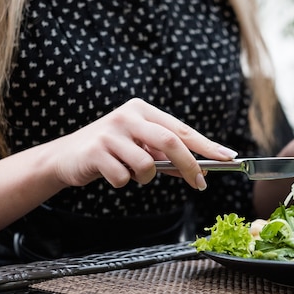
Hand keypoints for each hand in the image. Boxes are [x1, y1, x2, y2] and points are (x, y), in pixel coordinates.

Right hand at [47, 98, 236, 189]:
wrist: (65, 156)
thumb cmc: (110, 151)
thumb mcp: (138, 144)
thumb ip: (164, 152)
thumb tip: (200, 167)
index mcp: (142, 110)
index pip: (182, 129)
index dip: (206, 145)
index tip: (227, 157)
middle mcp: (128, 116)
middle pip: (171, 142)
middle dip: (189, 165)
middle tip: (200, 184)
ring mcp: (111, 133)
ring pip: (147, 166)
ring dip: (145, 178)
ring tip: (130, 173)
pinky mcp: (96, 151)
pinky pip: (123, 178)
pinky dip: (123, 182)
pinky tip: (110, 173)